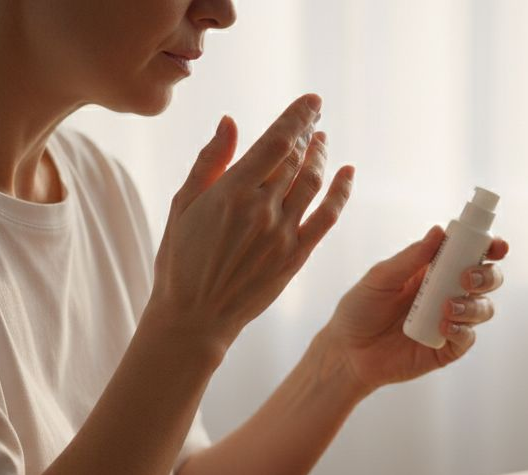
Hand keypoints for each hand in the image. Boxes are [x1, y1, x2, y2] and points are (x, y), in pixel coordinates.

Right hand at [149, 94, 353, 348]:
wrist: (195, 318)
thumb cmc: (180, 261)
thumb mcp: (183, 205)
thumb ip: (210, 161)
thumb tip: (230, 122)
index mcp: (232, 192)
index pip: (276, 142)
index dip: (298, 117)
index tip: (311, 101)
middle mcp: (262, 210)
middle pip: (297, 158)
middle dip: (308, 132)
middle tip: (314, 117)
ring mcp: (283, 234)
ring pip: (314, 183)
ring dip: (322, 157)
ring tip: (323, 141)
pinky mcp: (295, 257)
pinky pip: (327, 217)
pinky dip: (342, 192)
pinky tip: (347, 174)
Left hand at [320, 225, 509, 395]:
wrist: (347, 352)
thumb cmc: (359, 310)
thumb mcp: (380, 278)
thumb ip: (410, 257)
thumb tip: (439, 231)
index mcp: (435, 269)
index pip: (471, 252)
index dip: (490, 247)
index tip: (496, 246)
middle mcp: (448, 292)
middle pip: (487, 279)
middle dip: (486, 275)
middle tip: (466, 277)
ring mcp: (451, 321)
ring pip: (483, 308)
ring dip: (472, 305)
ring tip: (446, 307)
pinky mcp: (447, 348)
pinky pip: (468, 338)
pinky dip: (462, 330)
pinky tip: (444, 327)